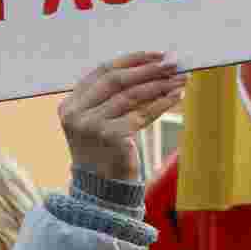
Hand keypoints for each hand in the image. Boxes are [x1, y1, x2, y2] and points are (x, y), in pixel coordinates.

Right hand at [58, 52, 187, 181]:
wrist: (102, 195)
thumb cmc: (105, 157)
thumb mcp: (99, 124)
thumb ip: (110, 99)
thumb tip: (148, 68)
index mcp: (70, 105)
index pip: (102, 71)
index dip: (131, 60)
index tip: (156, 55)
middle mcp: (77, 113)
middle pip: (117, 80)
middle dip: (148, 69)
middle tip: (173, 62)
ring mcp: (92, 125)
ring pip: (132, 96)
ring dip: (160, 84)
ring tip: (181, 78)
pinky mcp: (111, 137)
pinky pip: (142, 114)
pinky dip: (161, 103)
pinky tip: (176, 96)